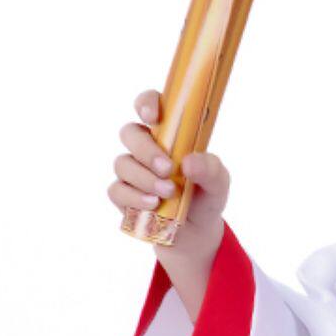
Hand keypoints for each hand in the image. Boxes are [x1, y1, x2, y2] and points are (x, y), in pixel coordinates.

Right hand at [108, 88, 229, 263]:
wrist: (197, 232)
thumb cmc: (206, 195)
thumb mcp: (219, 182)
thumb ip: (211, 168)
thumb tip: (189, 162)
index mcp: (169, 134)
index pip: (150, 105)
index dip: (147, 103)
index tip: (153, 116)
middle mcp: (145, 148)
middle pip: (130, 133)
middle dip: (146, 150)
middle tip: (168, 168)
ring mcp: (131, 171)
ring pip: (123, 163)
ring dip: (145, 178)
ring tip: (168, 192)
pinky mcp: (123, 195)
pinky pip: (117, 190)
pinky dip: (134, 197)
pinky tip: (152, 204)